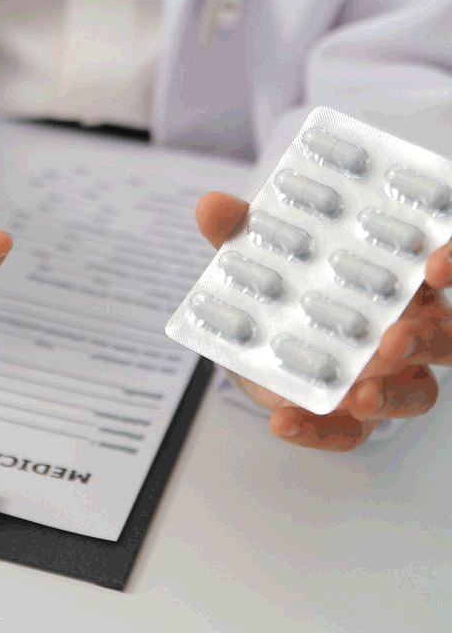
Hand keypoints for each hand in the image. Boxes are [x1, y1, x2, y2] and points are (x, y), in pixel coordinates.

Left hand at [197, 193, 450, 450]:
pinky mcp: (352, 418)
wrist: (257, 350)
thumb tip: (212, 206)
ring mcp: (387, 379)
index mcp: (399, 281)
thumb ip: (242, 234)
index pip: (443, 266)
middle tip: (395, 337)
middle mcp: (408, 329)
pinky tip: (285, 423)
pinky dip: (319, 431)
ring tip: (360, 396)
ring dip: (391, 396)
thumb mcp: (262, 262)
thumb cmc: (284, 296)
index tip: (437, 262)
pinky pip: (349, 434)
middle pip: (447, 338)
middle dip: (429, 338)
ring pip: (417, 394)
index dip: (451, 262)